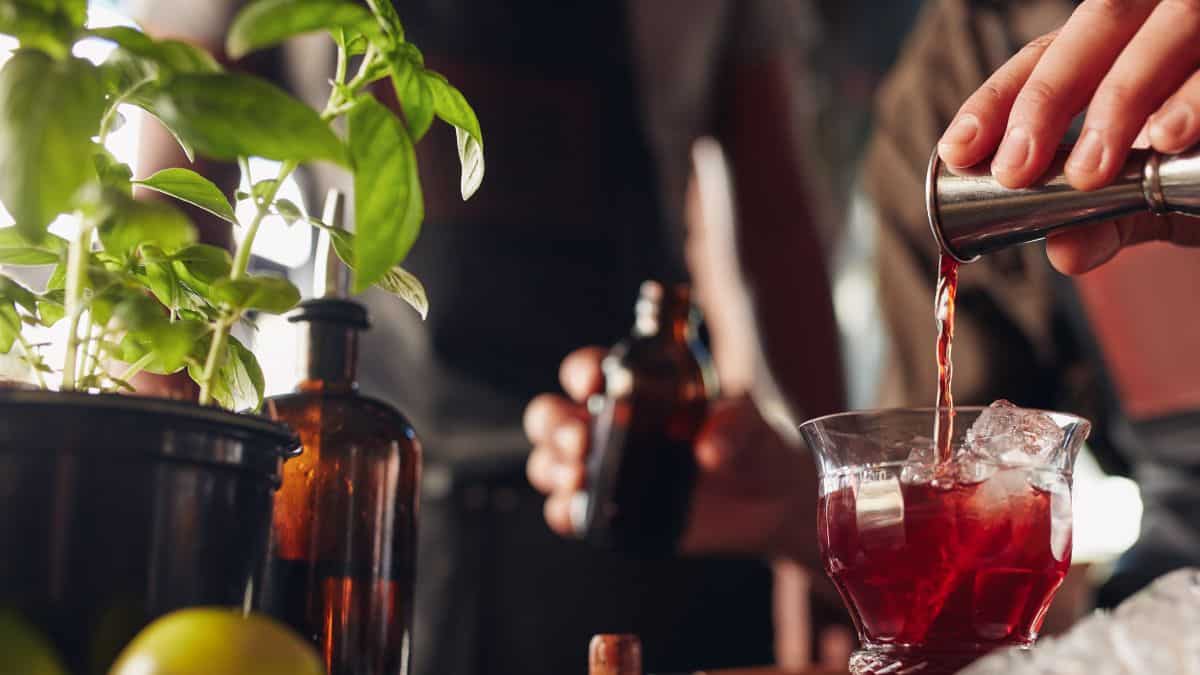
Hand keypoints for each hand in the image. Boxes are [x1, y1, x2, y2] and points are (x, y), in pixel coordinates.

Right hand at [523, 346, 819, 565]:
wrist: (771, 499)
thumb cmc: (755, 443)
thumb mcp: (754, 423)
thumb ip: (736, 424)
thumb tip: (709, 449)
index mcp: (634, 389)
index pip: (588, 371)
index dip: (581, 371)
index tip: (594, 381)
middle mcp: (609, 426)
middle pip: (551, 417)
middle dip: (554, 424)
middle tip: (580, 439)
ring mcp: (607, 472)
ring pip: (550, 463)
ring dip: (553, 467)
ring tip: (578, 474)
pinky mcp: (612, 514)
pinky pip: (571, 514)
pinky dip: (565, 512)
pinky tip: (578, 512)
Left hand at [936, 0, 1199, 273]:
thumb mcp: (1168, 194)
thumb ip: (1117, 216)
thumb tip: (1064, 251)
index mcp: (1130, 43)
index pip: (1049, 52)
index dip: (999, 98)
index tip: (959, 149)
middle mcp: (1174, 14)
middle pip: (1098, 23)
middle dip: (1047, 98)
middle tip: (1017, 171)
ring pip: (1169, 24)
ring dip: (1120, 97)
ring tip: (1092, 168)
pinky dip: (1198, 95)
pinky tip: (1172, 137)